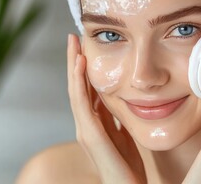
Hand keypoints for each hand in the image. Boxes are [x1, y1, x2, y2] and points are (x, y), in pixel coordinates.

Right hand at [67, 34, 145, 183]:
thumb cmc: (127, 165)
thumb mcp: (124, 133)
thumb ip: (117, 118)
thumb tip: (120, 100)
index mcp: (95, 121)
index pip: (86, 89)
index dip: (83, 67)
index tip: (85, 45)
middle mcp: (85, 123)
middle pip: (77, 86)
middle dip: (74, 60)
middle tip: (74, 36)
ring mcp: (85, 129)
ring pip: (75, 90)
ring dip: (73, 66)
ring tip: (73, 43)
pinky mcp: (90, 136)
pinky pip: (82, 104)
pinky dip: (79, 83)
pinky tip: (80, 65)